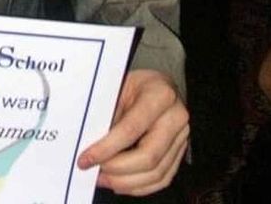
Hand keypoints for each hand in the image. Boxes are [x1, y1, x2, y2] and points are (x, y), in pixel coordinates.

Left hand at [77, 69, 188, 195]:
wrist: (157, 85)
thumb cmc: (136, 85)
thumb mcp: (120, 87)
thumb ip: (109, 114)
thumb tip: (90, 144)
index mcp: (161, 94)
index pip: (132, 128)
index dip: (107, 147)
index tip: (88, 158)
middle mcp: (176, 117)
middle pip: (149, 157)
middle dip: (117, 170)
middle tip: (96, 171)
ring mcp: (182, 137)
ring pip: (156, 173)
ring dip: (126, 182)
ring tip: (104, 179)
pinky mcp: (181, 152)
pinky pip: (163, 179)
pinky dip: (139, 186)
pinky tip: (120, 183)